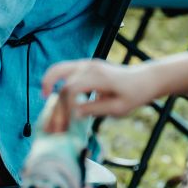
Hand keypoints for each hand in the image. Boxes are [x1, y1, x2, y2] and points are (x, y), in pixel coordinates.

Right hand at [40, 59, 156, 118]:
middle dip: (54, 100)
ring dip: (48, 84)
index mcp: (98, 76)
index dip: (66, 107)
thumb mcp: (117, 108)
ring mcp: (86, 64)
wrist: (144, 79)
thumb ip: (95, 109)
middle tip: (51, 120)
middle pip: (61, 78)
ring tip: (44, 98)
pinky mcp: (85, 66)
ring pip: (59, 69)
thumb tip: (74, 114)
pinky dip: (55, 81)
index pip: (71, 89)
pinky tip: (52, 94)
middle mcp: (89, 66)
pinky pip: (65, 70)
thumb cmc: (133, 95)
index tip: (69, 123)